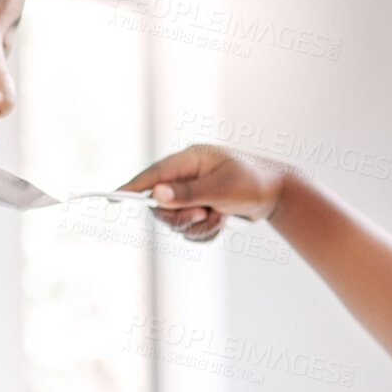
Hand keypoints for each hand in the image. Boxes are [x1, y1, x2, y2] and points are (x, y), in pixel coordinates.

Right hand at [119, 145, 290, 242]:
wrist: (279, 193)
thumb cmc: (252, 182)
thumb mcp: (221, 188)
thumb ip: (187, 193)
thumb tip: (155, 195)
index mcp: (189, 160)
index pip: (152, 175)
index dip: (132, 188)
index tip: (112, 198)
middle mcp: (186, 175)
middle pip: (161, 205)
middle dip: (181, 217)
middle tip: (204, 216)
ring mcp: (192, 192)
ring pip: (176, 222)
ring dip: (197, 227)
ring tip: (219, 217)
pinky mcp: (199, 208)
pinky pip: (190, 230)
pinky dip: (204, 232)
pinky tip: (221, 222)